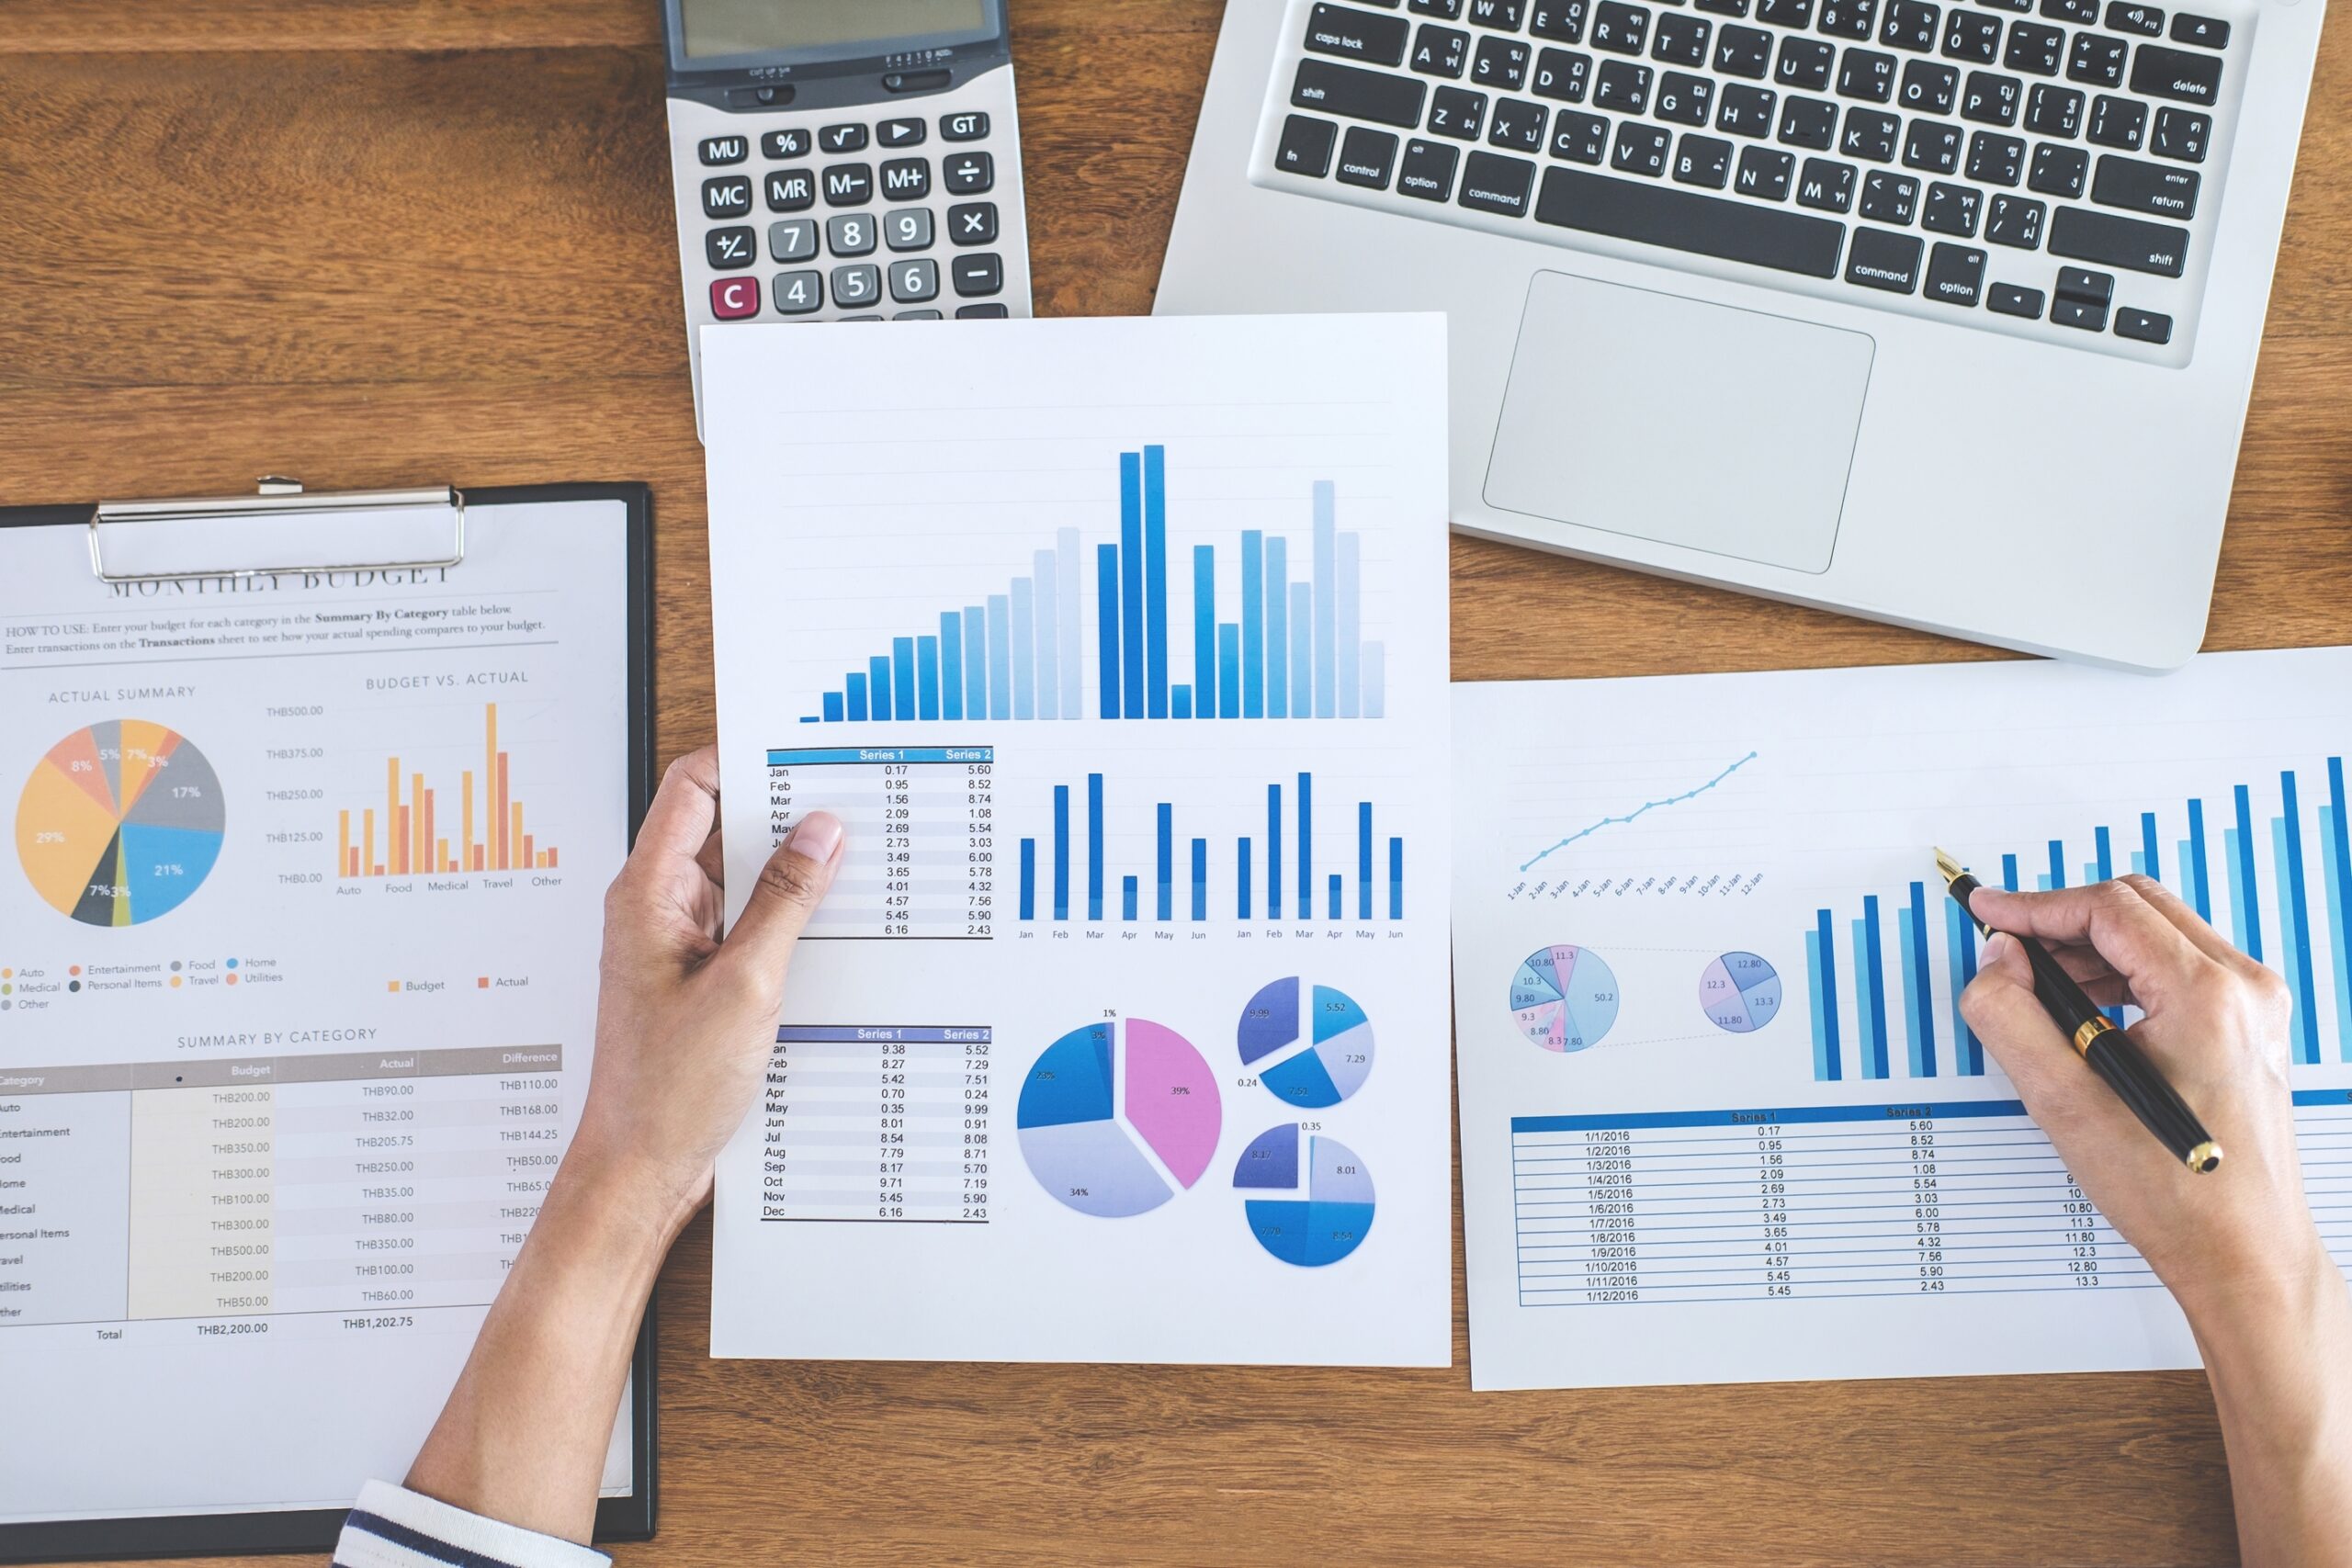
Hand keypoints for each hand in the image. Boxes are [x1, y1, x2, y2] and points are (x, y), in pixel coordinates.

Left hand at [569, 744, 843, 1240]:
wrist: (641, 1169)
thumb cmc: (667, 1090)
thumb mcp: (745, 985)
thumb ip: (786, 901)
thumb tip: (821, 830)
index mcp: (648, 893)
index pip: (692, 786)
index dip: (746, 757)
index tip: (807, 751)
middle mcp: (658, 908)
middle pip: (723, 826)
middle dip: (784, 812)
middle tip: (849, 804)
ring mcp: (679, 943)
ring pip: (741, 878)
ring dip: (791, 871)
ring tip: (854, 863)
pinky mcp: (701, 978)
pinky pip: (747, 924)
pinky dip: (787, 917)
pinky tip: (832, 927)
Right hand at [1959, 874, 2321, 1321]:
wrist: (2242, 1253)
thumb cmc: (2175, 1194)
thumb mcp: (2064, 1102)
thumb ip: (2012, 1017)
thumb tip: (1998, 961)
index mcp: (2207, 997)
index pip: (2108, 909)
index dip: (2035, 905)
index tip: (1989, 913)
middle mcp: (2244, 989)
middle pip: (2138, 906)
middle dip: (2063, 920)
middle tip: (2008, 948)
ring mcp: (2254, 1008)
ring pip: (2158, 932)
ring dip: (2091, 946)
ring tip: (2041, 988)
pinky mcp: (2249, 1027)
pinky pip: (2177, 967)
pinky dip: (2123, 972)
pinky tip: (2087, 1012)